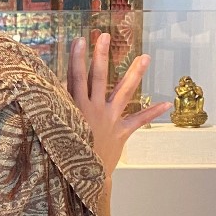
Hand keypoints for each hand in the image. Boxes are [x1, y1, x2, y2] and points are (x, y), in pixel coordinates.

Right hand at [67, 33, 171, 176]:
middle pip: (98, 78)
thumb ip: (56, 106)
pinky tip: (166, 103)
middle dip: (101, 56)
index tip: (79, 39)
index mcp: (75, 107)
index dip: (77, 58)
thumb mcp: (55, 127)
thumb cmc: (64, 151)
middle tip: (105, 37)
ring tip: (145, 57)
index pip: (75, 77)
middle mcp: (93, 110)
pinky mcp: (121, 133)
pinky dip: (152, 112)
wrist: (81, 178)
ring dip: (135, 74)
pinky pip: (139, 120)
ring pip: (123, 92)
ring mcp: (109, 120)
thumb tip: (48, 87)